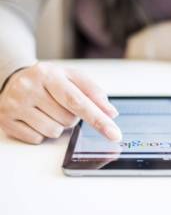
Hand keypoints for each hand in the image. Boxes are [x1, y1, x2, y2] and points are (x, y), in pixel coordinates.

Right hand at [0, 62, 121, 143]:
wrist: (16, 79)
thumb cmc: (49, 80)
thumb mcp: (72, 78)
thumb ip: (94, 93)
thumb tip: (111, 113)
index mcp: (49, 75)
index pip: (78, 101)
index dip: (98, 120)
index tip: (114, 134)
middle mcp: (29, 87)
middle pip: (68, 120)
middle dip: (71, 117)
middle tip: (60, 104)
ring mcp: (15, 105)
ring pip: (53, 132)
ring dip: (58, 125)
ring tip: (48, 110)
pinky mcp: (6, 121)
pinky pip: (37, 139)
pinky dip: (42, 132)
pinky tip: (36, 117)